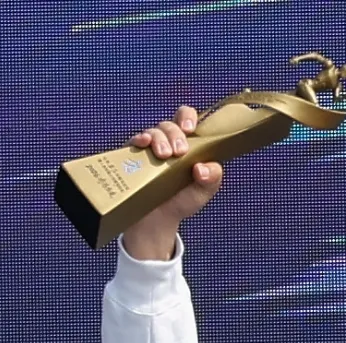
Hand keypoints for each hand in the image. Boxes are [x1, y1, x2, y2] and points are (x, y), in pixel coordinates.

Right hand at [120, 105, 224, 260]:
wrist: (157, 222)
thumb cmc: (181, 202)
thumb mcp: (203, 191)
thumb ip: (213, 178)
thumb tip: (202, 167)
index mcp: (187, 145)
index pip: (187, 119)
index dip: (188, 117)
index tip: (189, 129)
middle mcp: (167, 142)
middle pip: (170, 125)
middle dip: (175, 134)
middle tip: (179, 152)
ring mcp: (149, 149)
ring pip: (153, 131)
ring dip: (159, 139)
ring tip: (164, 156)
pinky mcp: (132, 157)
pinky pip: (134, 141)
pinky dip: (139, 138)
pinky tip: (143, 143)